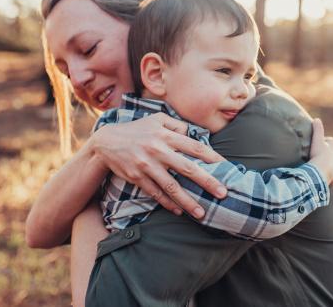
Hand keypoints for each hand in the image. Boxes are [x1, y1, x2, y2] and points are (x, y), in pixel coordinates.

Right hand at [90, 112, 227, 218]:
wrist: (106, 142)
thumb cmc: (136, 129)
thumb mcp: (156, 119)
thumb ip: (177, 124)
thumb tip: (195, 133)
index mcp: (165, 135)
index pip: (195, 147)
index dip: (212, 157)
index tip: (227, 166)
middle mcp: (158, 150)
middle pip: (188, 168)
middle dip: (208, 182)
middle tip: (223, 194)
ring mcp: (147, 165)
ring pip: (172, 186)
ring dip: (188, 201)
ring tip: (201, 213)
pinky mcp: (137, 177)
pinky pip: (155, 193)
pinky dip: (168, 203)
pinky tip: (179, 211)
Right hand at [308, 118, 332, 184]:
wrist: (320, 171)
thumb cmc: (318, 155)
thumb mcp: (317, 140)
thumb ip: (317, 129)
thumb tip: (317, 119)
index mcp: (331, 147)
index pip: (331, 141)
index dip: (326, 141)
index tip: (321, 142)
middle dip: (331, 152)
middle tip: (323, 154)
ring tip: (328, 166)